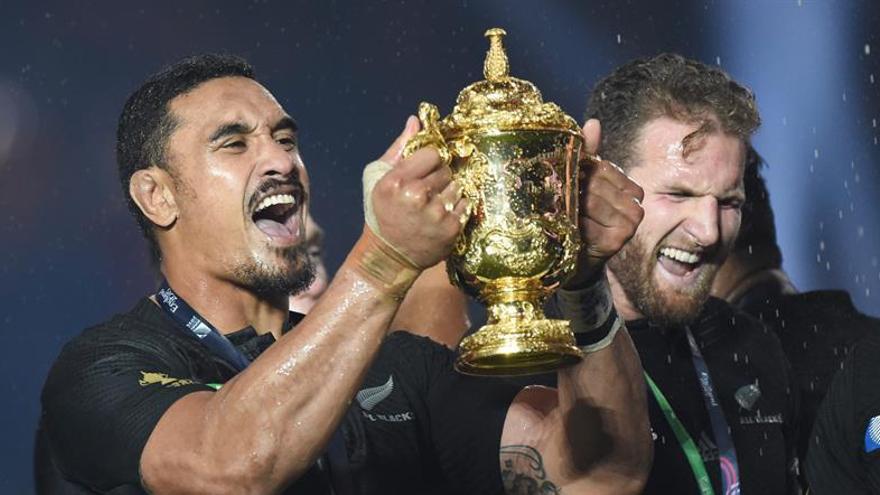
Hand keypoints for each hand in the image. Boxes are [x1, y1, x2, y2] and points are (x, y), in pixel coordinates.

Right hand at [371, 117, 468, 268]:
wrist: (390, 255)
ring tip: (433, 205)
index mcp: (396, 181)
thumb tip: (416, 121)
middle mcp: (416, 197)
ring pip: (458, 186)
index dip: (432, 160)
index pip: (433, 153)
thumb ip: (399, 148)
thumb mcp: (379, 177)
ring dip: (449, 192)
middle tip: (427, 191)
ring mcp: (436, 214)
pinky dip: (457, 207)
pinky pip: (466, 204)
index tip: (425, 169)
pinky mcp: (451, 229)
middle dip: (440, 177)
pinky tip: (442, 215)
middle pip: (447, 170)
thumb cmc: (383, 211)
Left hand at [565, 119, 643, 288]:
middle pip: (596, 184)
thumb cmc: (578, 217)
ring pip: (591, 201)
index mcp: (629, 187)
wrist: (573, 258)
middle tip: (556, 199)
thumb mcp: (582, 184)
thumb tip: (593, 123)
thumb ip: (589, 154)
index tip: (565, 181)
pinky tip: (568, 230)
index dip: (580, 172)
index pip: (602, 168)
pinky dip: (573, 224)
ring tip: (561, 214)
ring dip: (570, 207)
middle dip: (573, 190)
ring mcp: (629, 224)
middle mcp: (635, 205)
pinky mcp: (617, 240)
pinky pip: (588, 222)